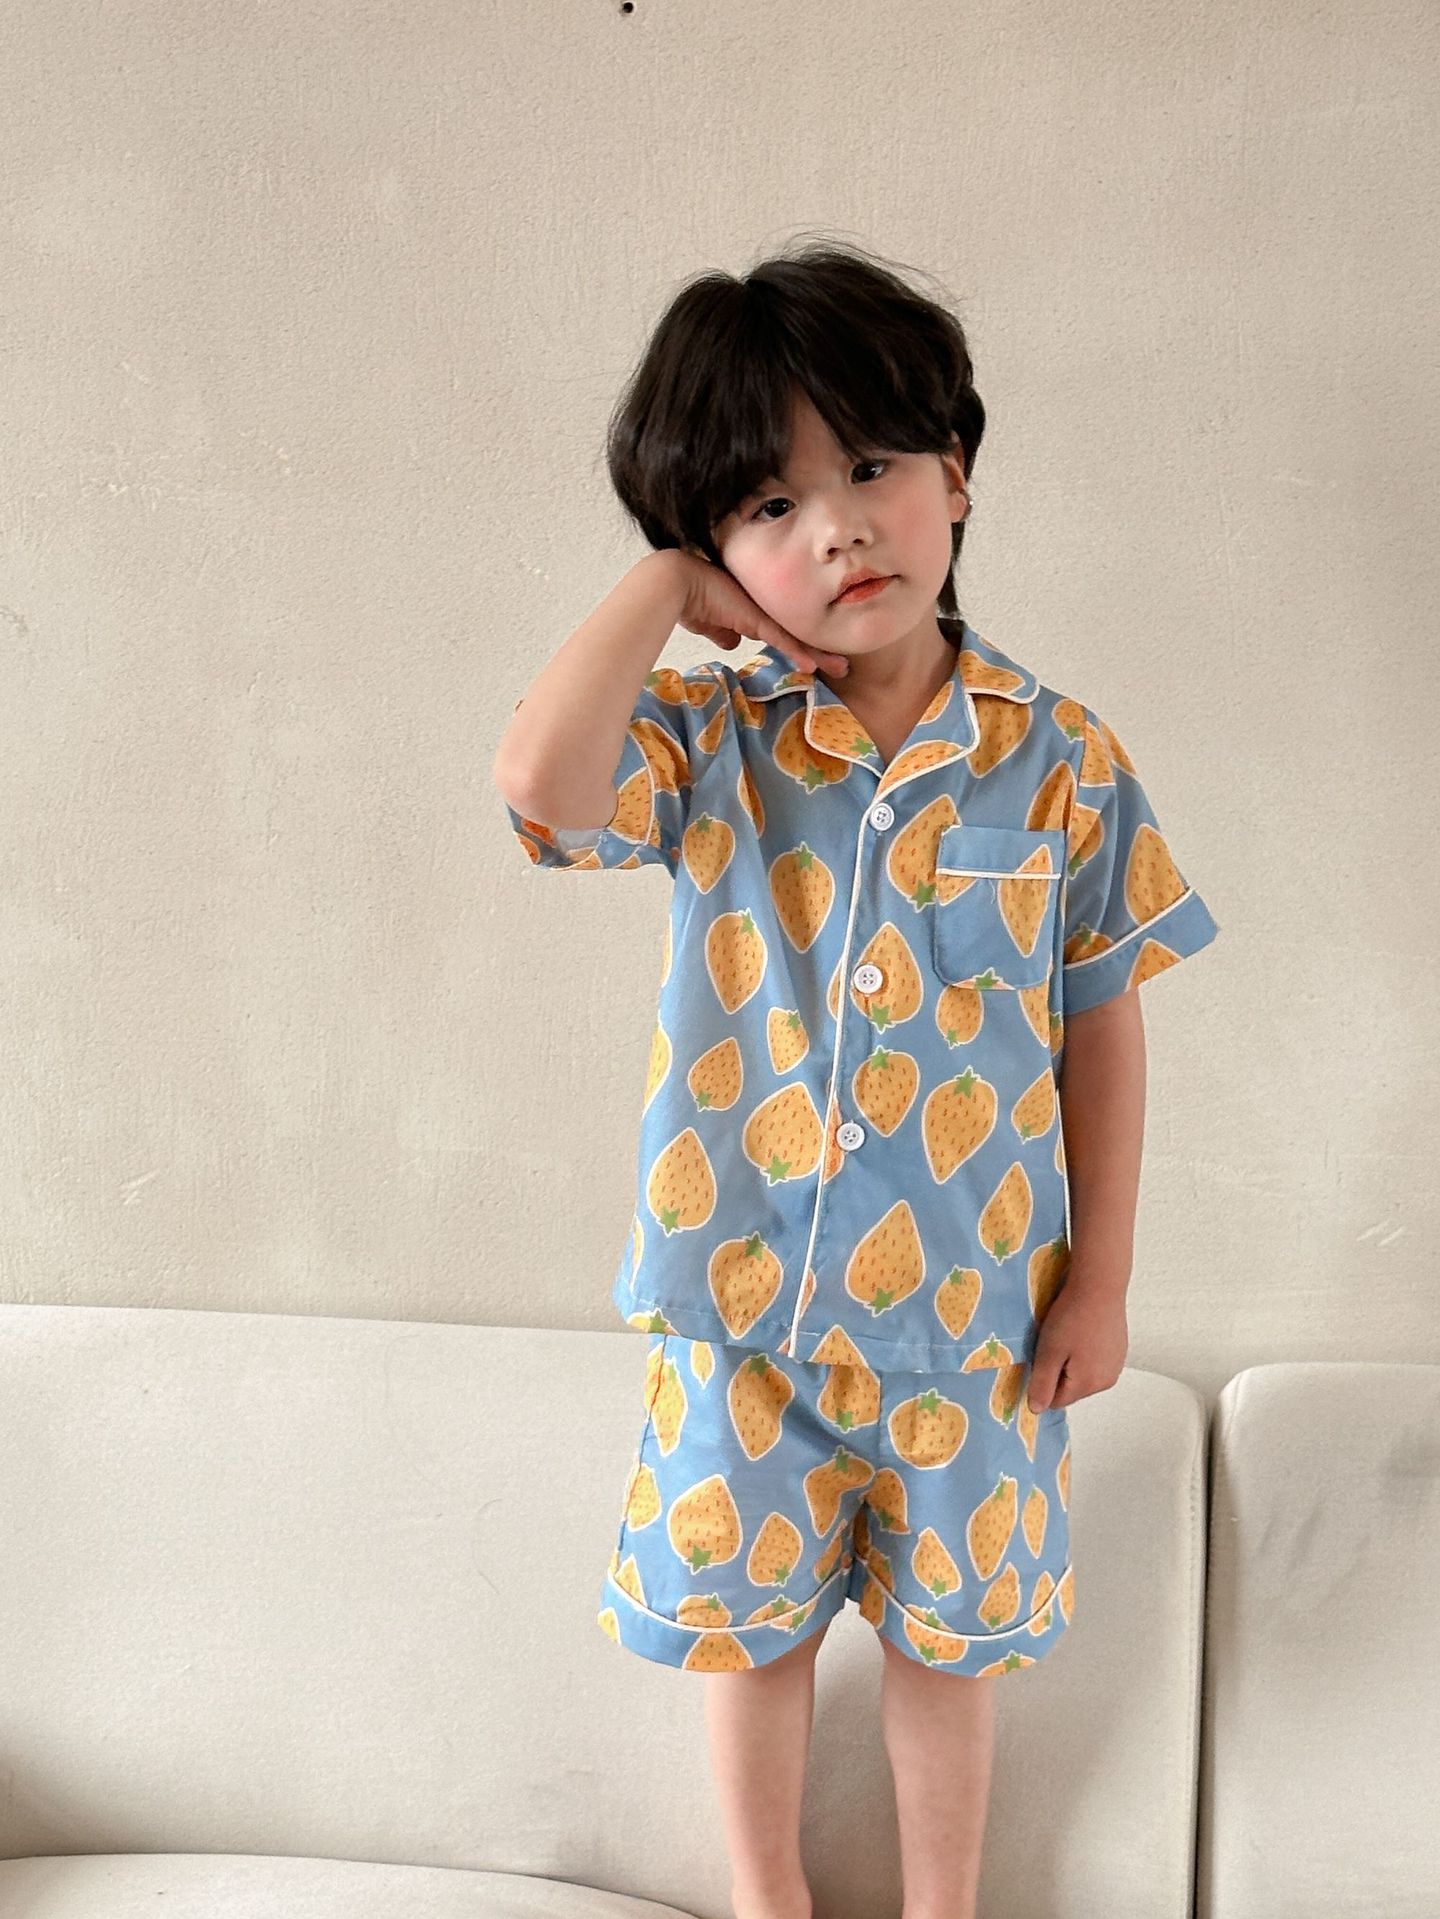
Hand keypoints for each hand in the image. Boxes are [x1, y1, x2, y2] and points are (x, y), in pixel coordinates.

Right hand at [670, 551, 850, 678]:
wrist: (677, 581)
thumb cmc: (688, 597)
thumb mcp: (708, 620)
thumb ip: (722, 631)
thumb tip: (732, 643)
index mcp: (754, 609)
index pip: (784, 630)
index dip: (801, 644)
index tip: (815, 657)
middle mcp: (764, 609)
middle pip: (799, 632)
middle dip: (821, 649)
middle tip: (842, 663)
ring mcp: (762, 613)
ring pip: (798, 637)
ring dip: (821, 655)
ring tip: (841, 668)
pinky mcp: (755, 618)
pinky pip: (782, 640)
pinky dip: (798, 654)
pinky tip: (813, 667)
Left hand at [1026, 1278, 1128, 1413]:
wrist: (1100, 1286)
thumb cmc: (1071, 1317)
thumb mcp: (1049, 1351)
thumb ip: (1042, 1384)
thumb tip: (1036, 1410)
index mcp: (1088, 1385)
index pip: (1056, 1401)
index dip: (1043, 1382)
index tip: (1039, 1358)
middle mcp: (1107, 1381)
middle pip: (1071, 1389)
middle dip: (1058, 1372)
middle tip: (1053, 1344)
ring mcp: (1116, 1365)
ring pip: (1084, 1375)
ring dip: (1072, 1362)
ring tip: (1068, 1335)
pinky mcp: (1120, 1350)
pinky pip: (1096, 1361)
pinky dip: (1086, 1352)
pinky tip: (1082, 1331)